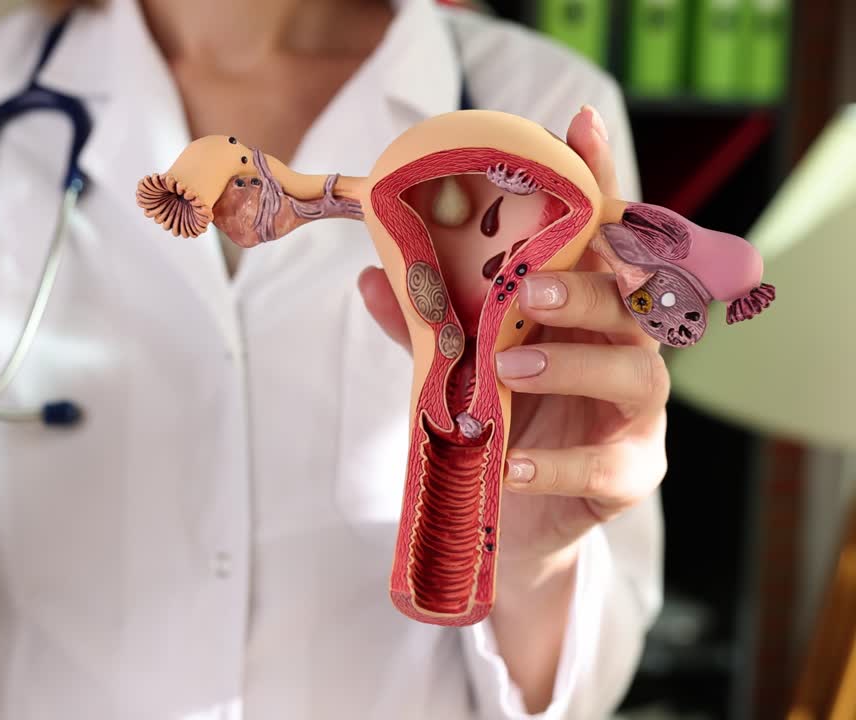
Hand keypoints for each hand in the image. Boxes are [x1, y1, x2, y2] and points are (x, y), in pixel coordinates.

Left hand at [357, 106, 667, 584]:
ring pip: (636, 373)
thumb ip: (429, 324)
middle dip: (590, 285)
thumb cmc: (497, 420)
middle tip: (531, 290)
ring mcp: (635, 415)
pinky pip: (605, 467)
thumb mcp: (458, 365)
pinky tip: (509, 464)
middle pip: (634, 300)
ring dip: (574, 365)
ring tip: (510, 369)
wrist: (511, 521)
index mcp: (587, 309)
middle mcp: (624, 349)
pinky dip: (555, 462)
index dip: (598, 182)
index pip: (602, 238)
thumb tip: (373, 275)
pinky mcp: (630, 476)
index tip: (579, 127)